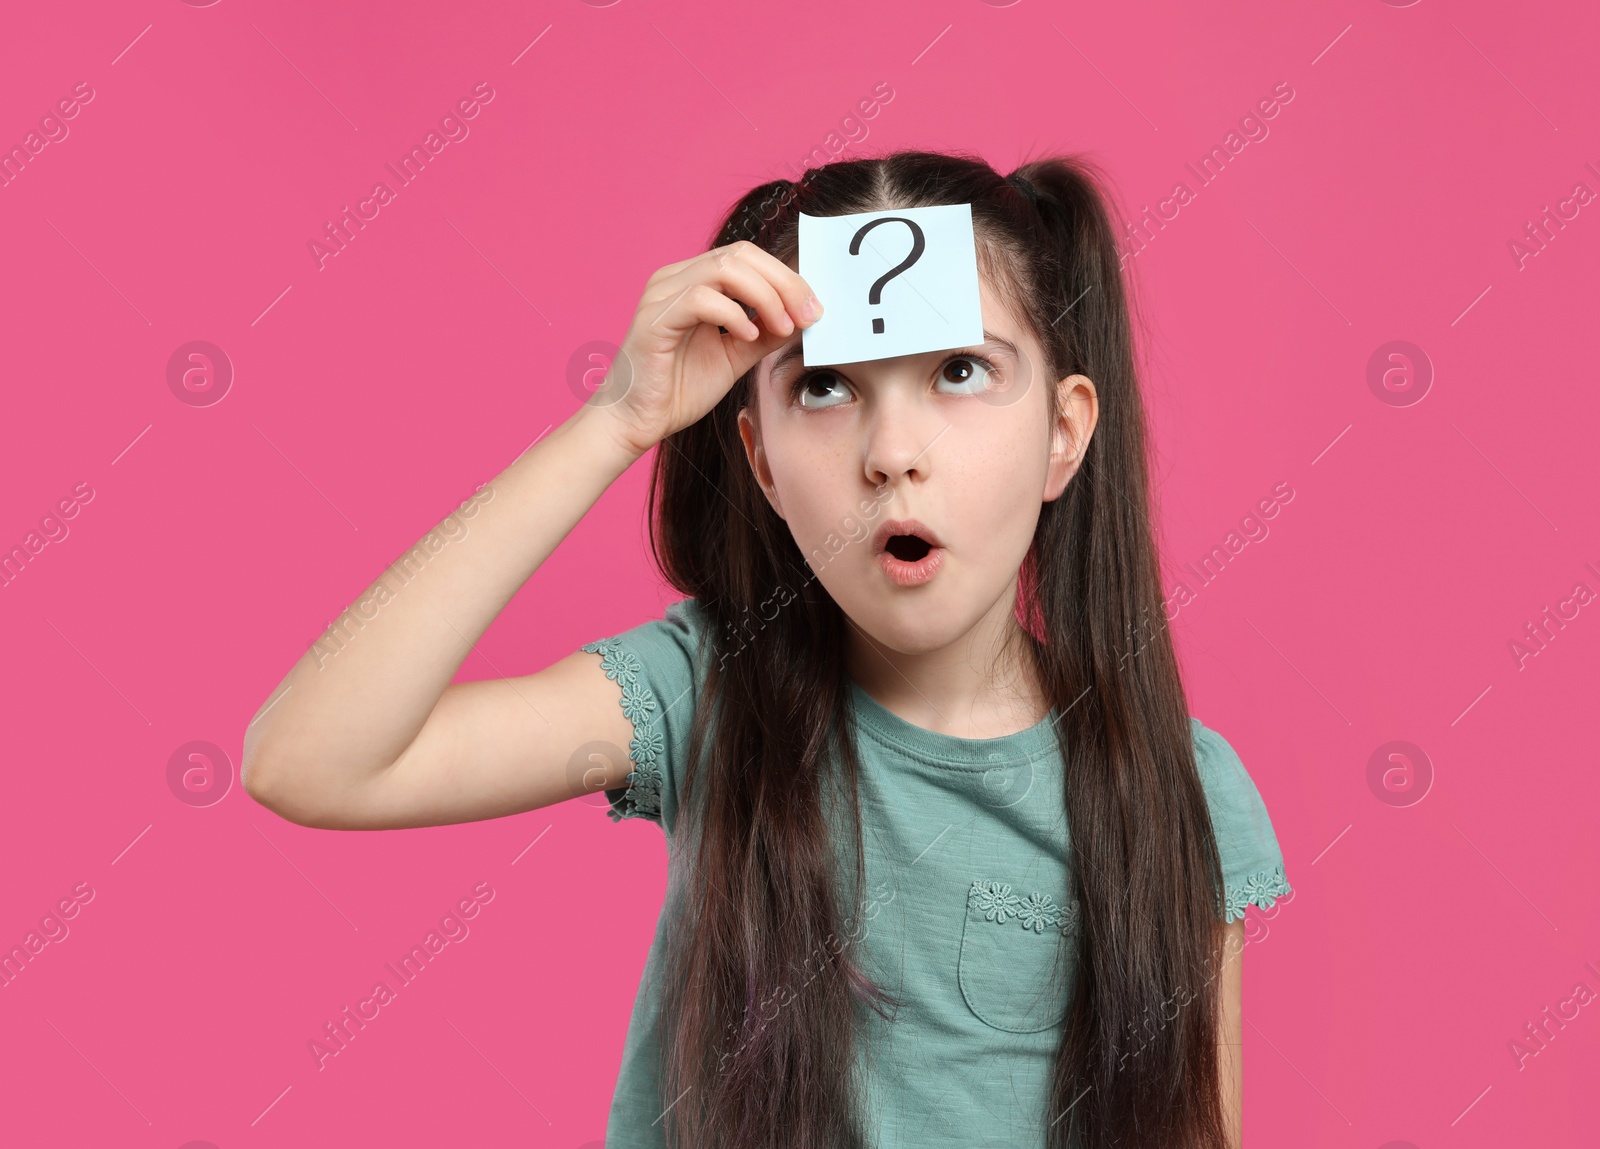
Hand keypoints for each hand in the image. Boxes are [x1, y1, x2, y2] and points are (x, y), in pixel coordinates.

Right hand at [592, 241, 820, 456]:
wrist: (637, 421)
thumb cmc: (678, 389)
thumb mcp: (736, 356)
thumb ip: (766, 333)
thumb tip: (804, 317)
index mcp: (695, 281)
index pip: (748, 258)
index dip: (787, 278)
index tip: (815, 310)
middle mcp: (676, 278)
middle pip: (741, 254)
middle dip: (784, 283)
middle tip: (808, 315)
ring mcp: (663, 294)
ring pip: (724, 269)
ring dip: (765, 296)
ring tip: (782, 327)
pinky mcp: (654, 319)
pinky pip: (700, 298)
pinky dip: (732, 314)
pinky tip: (746, 336)